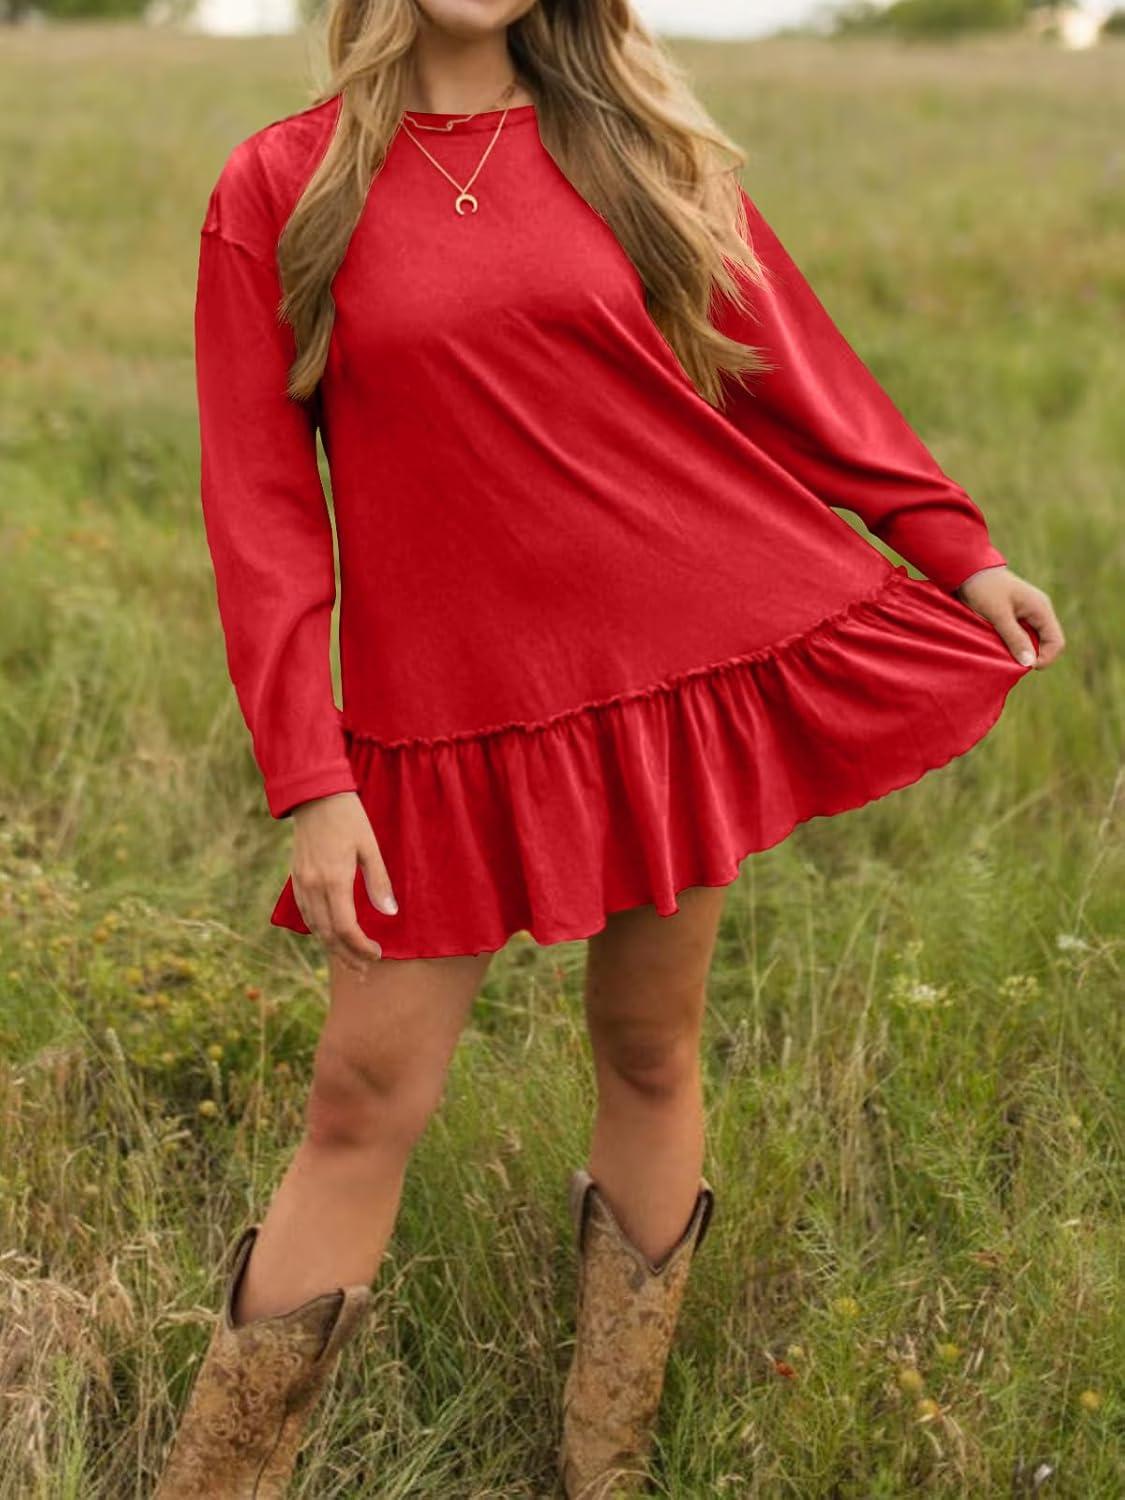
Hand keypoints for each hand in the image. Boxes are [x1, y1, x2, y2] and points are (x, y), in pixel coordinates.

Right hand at [290, 792, 397, 973]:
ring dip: (332, 948)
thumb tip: (389, 913)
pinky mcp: (297, 878)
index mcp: (334, 880)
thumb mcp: (369, 846)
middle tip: (365, 971)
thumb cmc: (348, 817)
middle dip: (347, 955)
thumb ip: (378, 881)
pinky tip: (330, 937)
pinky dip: (319, 931)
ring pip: (314, 927)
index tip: (377, 954)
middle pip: (328, 934)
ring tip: (350, 962)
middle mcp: (313, 886)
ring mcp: (301, 883)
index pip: (345, 928)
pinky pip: (306, 914)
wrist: (314, 795)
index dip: (360, 946)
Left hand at [954, 565, 1065, 669]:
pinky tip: (998, 644)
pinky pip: (1022, 634)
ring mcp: (1029, 612)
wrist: (968, 569)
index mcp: (1041, 609)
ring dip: (1021, 649)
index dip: (1045, 659)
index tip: (1023, 666)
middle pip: (1047, 643)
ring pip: (1034, 639)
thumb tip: (1030, 663)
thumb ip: (1014, 638)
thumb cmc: (983, 589)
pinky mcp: (1017, 613)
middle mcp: (1040, 611)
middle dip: (1032, 655)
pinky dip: (1013, 642)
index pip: (1057, 642)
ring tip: (1002, 653)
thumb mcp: (998, 615)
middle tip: (1008, 661)